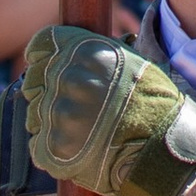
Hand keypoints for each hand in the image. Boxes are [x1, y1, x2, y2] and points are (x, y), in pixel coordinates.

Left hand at [23, 26, 195, 195]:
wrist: (162, 149)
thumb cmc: (150, 103)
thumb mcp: (129, 61)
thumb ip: (93, 55)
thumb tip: (67, 51)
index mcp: (83, 52)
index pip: (40, 46)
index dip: (43, 58)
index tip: (48, 68)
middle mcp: (66, 79)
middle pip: (33, 80)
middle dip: (47, 91)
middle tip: (74, 107)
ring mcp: (57, 115)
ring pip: (35, 114)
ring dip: (51, 121)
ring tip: (81, 130)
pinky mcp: (52, 149)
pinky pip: (38, 144)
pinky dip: (53, 148)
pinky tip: (78, 148)